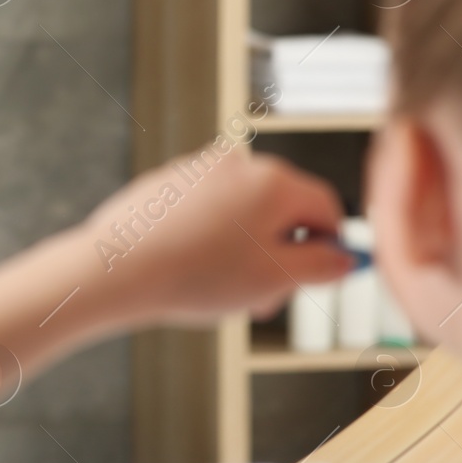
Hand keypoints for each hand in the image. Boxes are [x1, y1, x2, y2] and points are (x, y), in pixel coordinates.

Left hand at [81, 145, 355, 327]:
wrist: (116, 268)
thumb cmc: (195, 274)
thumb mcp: (275, 279)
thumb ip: (321, 266)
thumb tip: (345, 257)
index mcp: (274, 181)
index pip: (326, 207)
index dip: (329, 247)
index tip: (315, 279)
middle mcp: (238, 162)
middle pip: (283, 208)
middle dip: (281, 255)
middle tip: (264, 300)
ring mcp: (198, 168)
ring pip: (243, 212)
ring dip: (245, 251)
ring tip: (221, 290)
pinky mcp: (167, 181)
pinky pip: (206, 210)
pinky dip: (210, 238)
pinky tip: (189, 269)